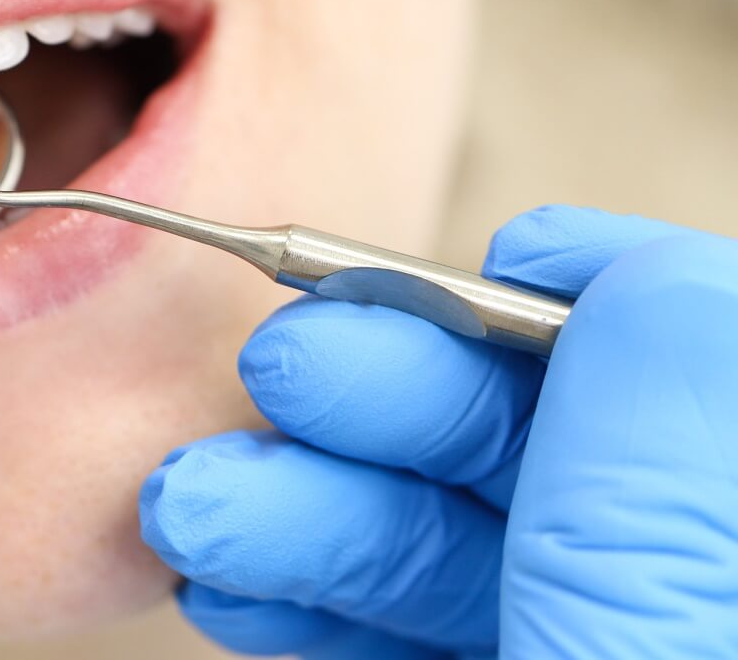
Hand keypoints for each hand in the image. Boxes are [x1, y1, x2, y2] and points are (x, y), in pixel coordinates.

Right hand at [138, 205, 737, 657]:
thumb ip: (648, 508)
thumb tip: (658, 291)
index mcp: (735, 585)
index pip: (705, 375)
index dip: (602, 296)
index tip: (505, 255)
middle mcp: (675, 606)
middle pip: (551, 452)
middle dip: (396, 398)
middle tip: (281, 371)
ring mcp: (584, 650)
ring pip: (459, 545)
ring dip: (305, 504)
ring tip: (193, 501)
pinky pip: (414, 630)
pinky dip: (314, 599)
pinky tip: (234, 581)